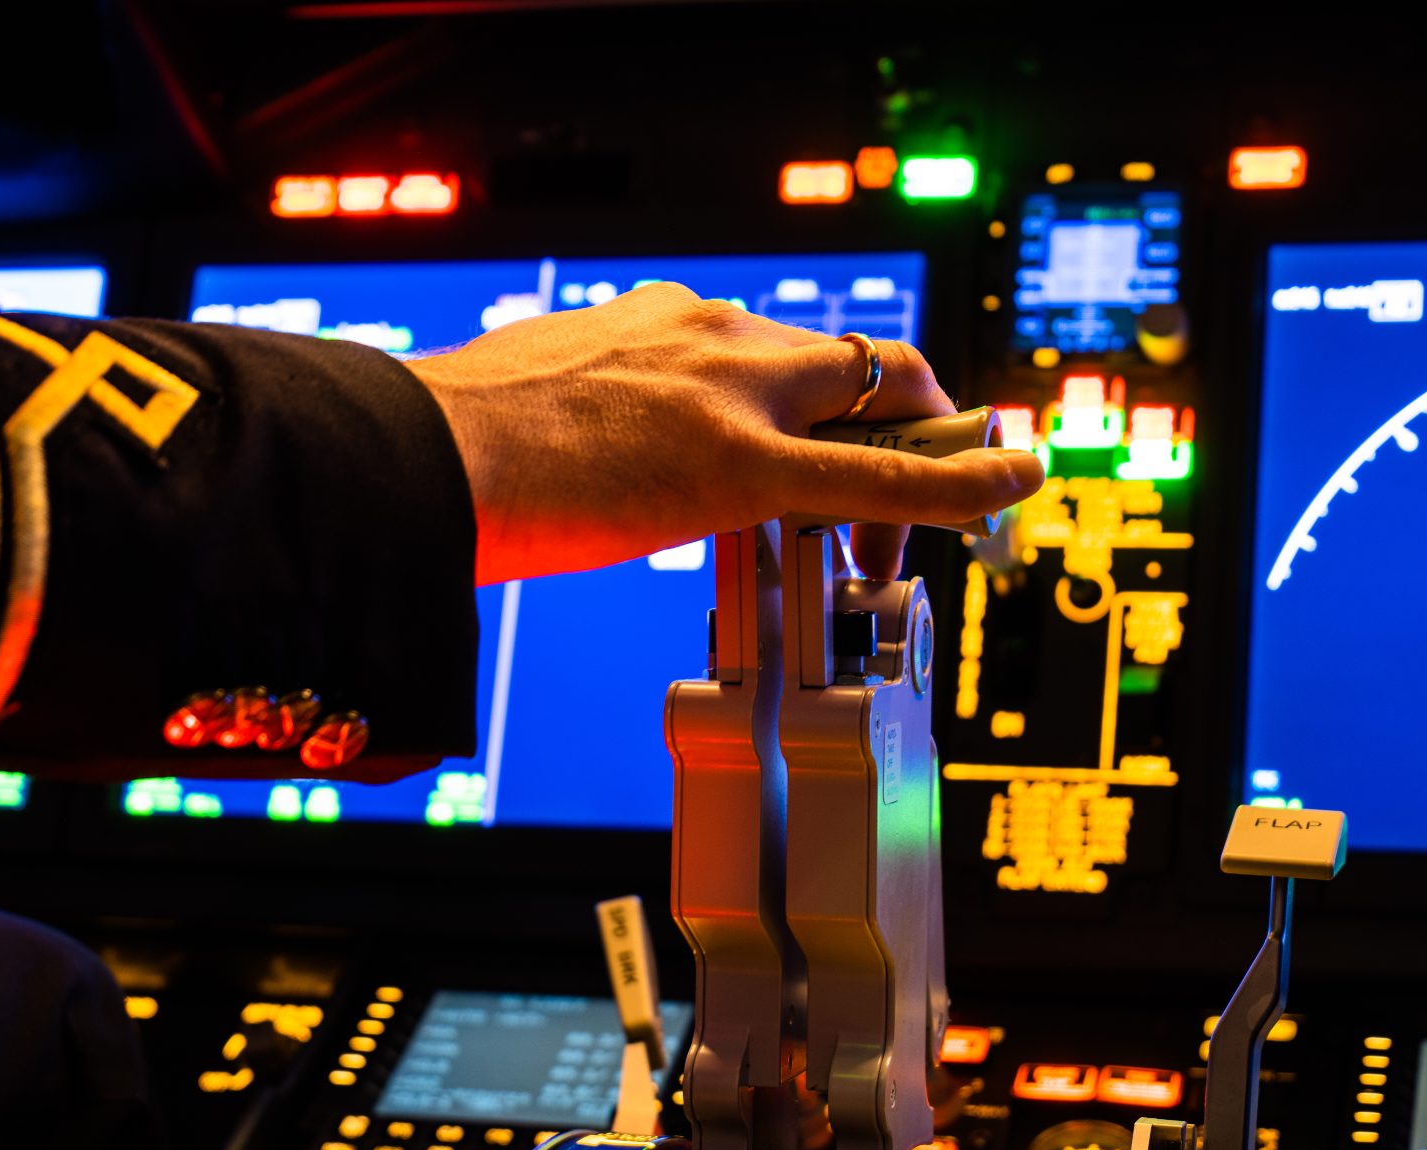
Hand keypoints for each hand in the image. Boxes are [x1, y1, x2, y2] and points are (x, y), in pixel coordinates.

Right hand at [407, 282, 1043, 585]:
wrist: (416, 457)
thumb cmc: (457, 442)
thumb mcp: (547, 396)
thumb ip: (606, 410)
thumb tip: (601, 450)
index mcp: (661, 323)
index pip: (782, 349)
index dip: (834, 394)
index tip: (838, 435)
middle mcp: (710, 337)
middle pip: (855, 362)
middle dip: (903, 421)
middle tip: (899, 497)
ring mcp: (730, 392)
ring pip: (874, 400)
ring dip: (904, 465)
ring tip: (885, 549)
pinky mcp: (739, 463)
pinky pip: (879, 472)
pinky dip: (961, 480)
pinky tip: (1010, 485)